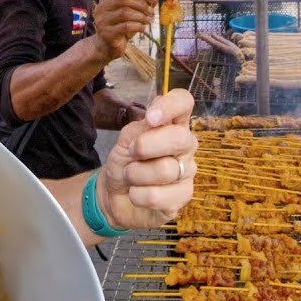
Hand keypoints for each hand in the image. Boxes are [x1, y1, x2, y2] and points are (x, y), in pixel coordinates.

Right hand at [90, 0, 156, 60]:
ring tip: (148, 20)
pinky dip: (138, 26)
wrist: (107, 47)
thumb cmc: (121, 27)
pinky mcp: (106, 33)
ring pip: (124, 12)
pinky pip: (125, 26)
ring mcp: (102, 20)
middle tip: (151, 12)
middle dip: (141, 4)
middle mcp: (101, 7)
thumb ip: (140, 5)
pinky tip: (143, 28)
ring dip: (141, 16)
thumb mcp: (130, 13)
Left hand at [98, 88, 196, 229]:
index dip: (170, 106)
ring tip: (132, 177)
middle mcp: (186, 146)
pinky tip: (137, 194)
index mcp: (174, 124)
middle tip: (132, 153)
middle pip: (179, 138)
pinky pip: (157, 196)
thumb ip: (141, 127)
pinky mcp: (182, 198)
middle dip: (146, 146)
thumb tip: (155, 119)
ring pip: (166, 170)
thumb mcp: (126, 140)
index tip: (151, 118)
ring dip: (136, 174)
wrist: (114, 194)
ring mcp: (187, 172)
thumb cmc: (125, 161)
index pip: (184, 102)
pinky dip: (137, 195)